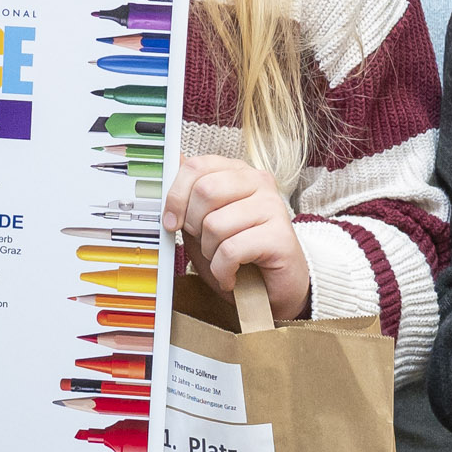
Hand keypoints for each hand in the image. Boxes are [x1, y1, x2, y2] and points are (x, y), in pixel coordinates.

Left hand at [162, 155, 309, 321]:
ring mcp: (272, 206)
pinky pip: (231, 250)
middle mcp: (258, 182)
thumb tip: (176, 159)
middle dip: (194, 225)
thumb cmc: (237, 257)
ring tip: (224, 261)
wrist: (271, 292)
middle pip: (205, 191)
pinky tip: (231, 276)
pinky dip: (222, 270)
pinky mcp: (280, 235)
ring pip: (215, 224)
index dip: (176, 196)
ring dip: (210, 253)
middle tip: (206, 243)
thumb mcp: (203, 225)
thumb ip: (189, 195)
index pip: (197, 166)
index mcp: (238, 172)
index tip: (171, 222)